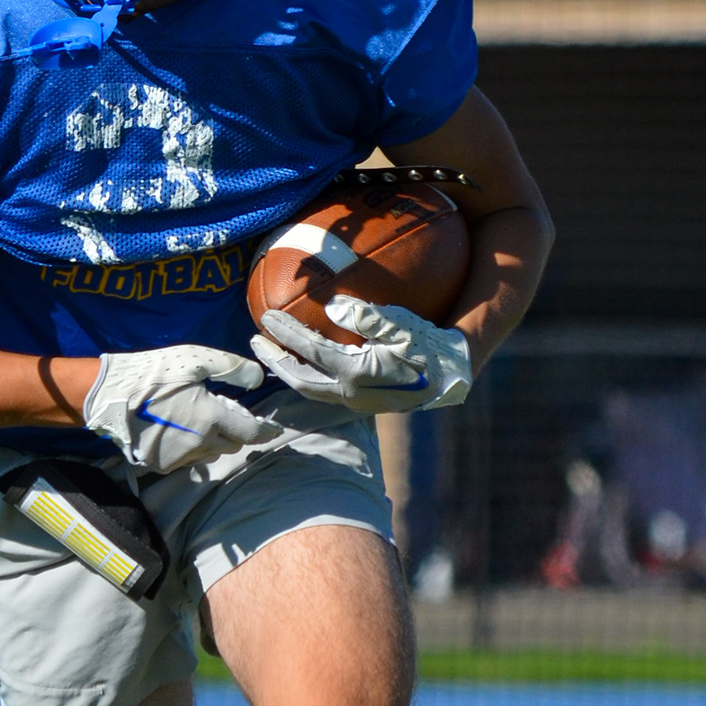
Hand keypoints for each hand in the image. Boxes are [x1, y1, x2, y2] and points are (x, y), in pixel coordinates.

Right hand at [84, 346, 283, 473]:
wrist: (108, 396)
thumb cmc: (154, 373)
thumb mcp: (196, 359)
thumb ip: (233, 368)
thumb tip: (258, 379)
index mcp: (211, 419)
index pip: (251, 433)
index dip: (266, 431)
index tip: (274, 429)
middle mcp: (200, 444)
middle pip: (233, 444)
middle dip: (236, 430)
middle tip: (225, 411)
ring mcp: (180, 458)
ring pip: (212, 452)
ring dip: (214, 439)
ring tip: (199, 417)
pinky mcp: (162, 465)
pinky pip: (189, 459)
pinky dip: (193, 447)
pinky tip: (179, 429)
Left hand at [250, 294, 471, 414]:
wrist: (451, 377)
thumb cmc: (429, 345)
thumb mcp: (403, 325)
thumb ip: (369, 316)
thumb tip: (334, 304)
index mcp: (358, 373)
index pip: (311, 351)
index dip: (286, 334)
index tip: (266, 317)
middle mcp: (351, 393)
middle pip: (299, 379)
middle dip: (275, 361)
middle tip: (254, 342)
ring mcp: (354, 401)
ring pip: (309, 389)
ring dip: (287, 370)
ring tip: (271, 352)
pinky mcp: (359, 401)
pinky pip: (323, 389)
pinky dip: (306, 374)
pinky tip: (301, 360)